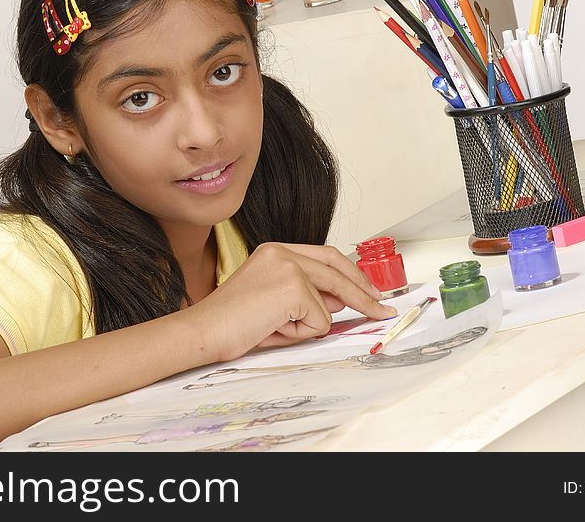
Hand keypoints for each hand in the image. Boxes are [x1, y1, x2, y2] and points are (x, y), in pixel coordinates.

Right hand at [196, 242, 396, 360]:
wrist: (203, 332)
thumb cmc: (230, 322)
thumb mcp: (273, 304)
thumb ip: (305, 296)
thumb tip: (340, 302)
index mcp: (275, 251)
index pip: (326, 257)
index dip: (351, 274)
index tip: (368, 289)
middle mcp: (283, 252)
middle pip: (338, 271)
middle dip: (364, 293)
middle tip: (381, 309)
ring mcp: (289, 268)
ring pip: (328, 304)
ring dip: (307, 326)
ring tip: (273, 328)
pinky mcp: (293, 288)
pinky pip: (319, 321)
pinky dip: (300, 334)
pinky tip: (272, 330)